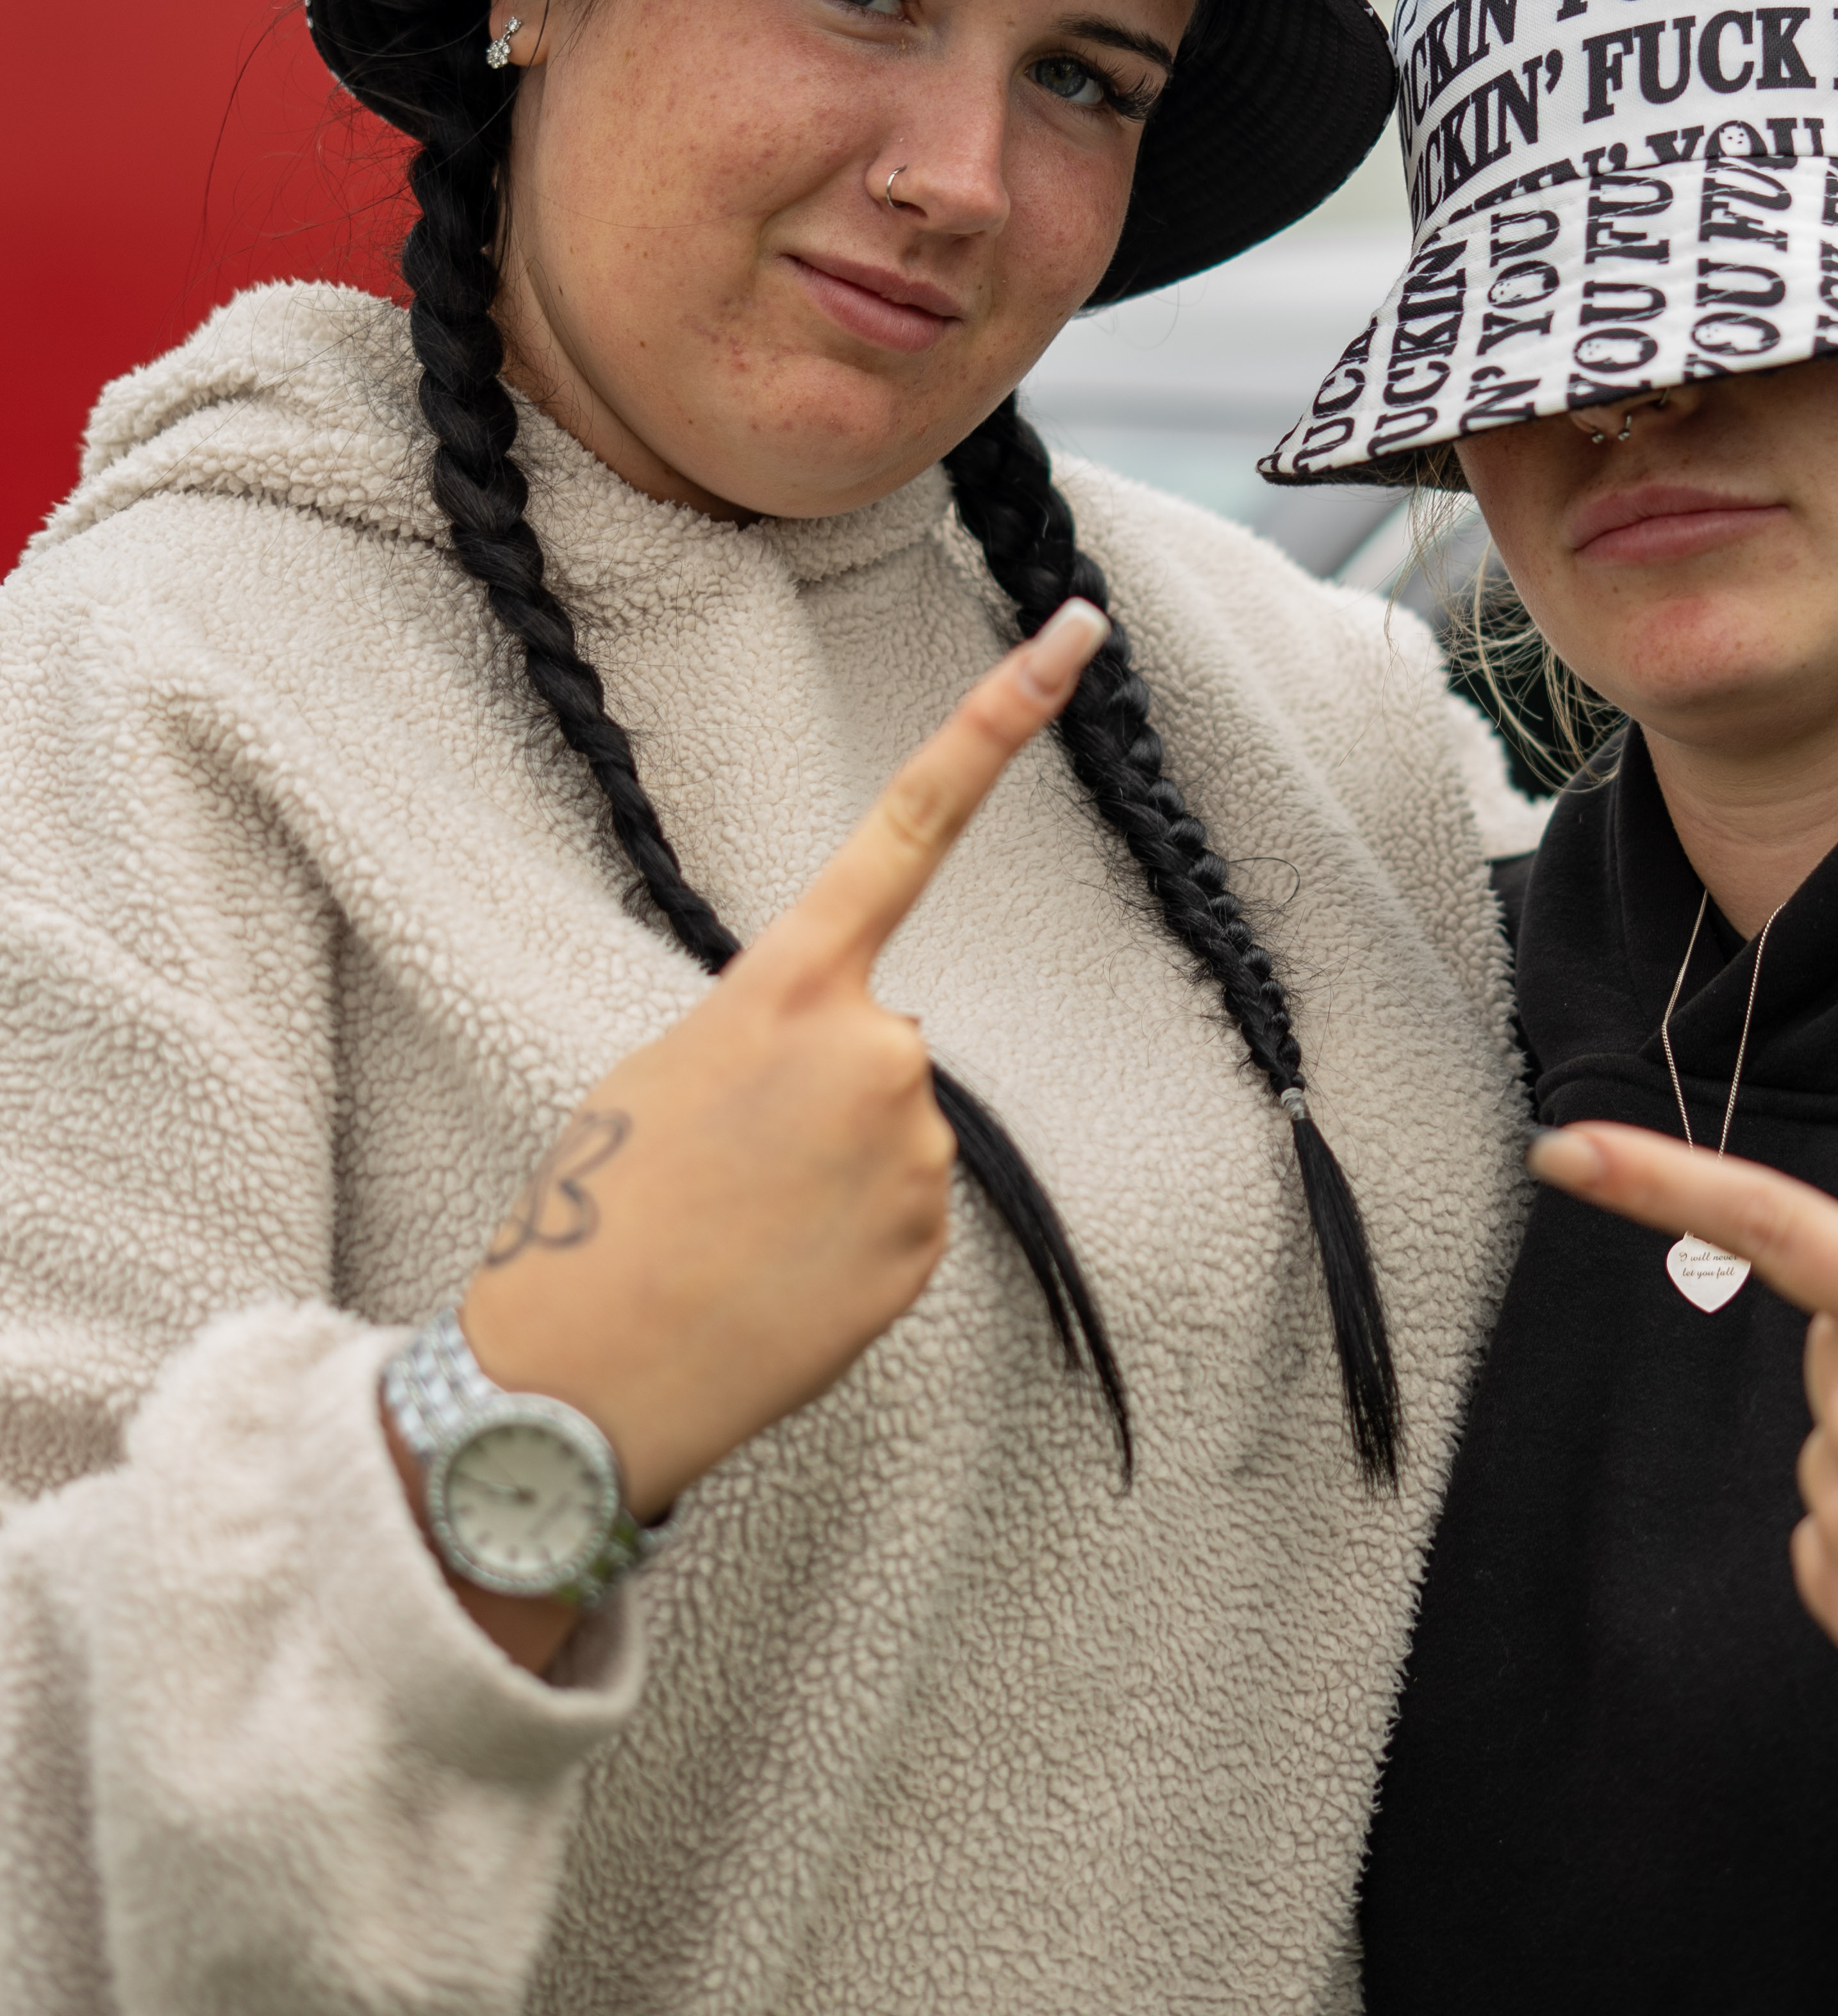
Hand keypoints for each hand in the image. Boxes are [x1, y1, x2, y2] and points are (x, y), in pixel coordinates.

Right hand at [448, 598, 1107, 1584]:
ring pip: (888, 1133)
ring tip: (737, 1229)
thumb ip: (773, 1030)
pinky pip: (899, 1213)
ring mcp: (912, 1151)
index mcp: (788, 985)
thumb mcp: (665, 1072)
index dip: (1002, 720)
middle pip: (876, 1039)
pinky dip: (844, 1241)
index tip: (1078, 633)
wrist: (582, 1382)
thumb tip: (850, 1062)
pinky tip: (774, 1277)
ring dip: (825, 1173)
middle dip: (812, 1092)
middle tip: (722, 1167)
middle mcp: (874, 1050)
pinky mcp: (927, 1243)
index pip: (914, 822)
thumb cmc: (596, 1215)